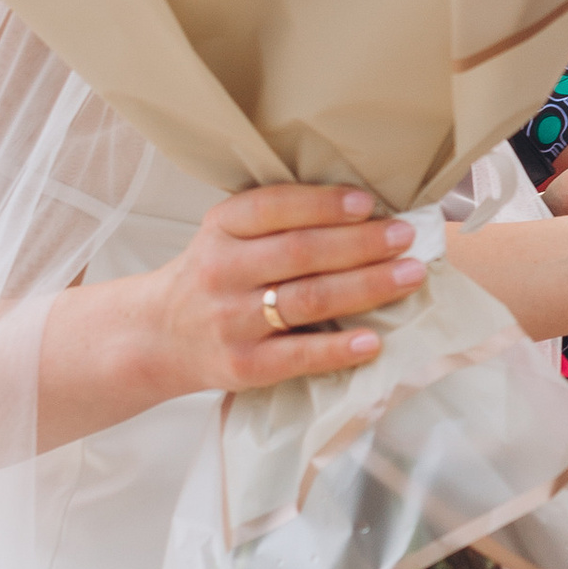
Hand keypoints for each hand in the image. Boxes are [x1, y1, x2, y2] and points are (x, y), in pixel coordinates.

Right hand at [139, 184, 421, 396]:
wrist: (159, 336)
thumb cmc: (214, 277)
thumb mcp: (226, 235)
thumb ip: (276, 221)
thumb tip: (364, 210)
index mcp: (220, 228)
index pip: (274, 207)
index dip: (324, 204)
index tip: (368, 203)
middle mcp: (222, 270)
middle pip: (302, 252)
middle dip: (362, 243)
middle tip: (406, 237)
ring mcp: (232, 320)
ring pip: (308, 299)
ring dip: (367, 286)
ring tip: (408, 276)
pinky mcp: (244, 365)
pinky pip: (299, 356)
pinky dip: (339, 348)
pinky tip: (373, 341)